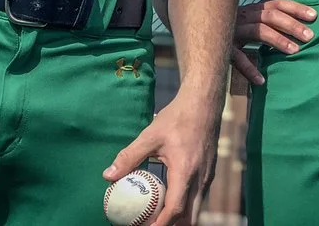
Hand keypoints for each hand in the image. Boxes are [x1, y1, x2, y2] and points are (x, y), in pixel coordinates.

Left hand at [103, 92, 221, 225]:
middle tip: (151, 225)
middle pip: (190, 217)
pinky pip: (198, 197)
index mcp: (185, 171)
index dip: (160, 224)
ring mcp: (208, 177)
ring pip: (196, 208)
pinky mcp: (209, 173)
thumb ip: (130, 156)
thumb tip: (108, 175)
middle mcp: (200, 179)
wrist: (204, 104)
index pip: (175, 209)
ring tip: (158, 216)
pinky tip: (170, 199)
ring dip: (180, 217)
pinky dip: (186, 205)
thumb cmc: (177, 118)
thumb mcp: (151, 136)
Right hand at [230, 0, 316, 85]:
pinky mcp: (223, 47)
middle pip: (270, 16)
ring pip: (258, 31)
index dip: (295, 8)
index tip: (314, 16)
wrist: (198, 31)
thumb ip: (266, 16)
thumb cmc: (230, 27)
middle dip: (291, 25)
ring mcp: (232, 30)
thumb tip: (293, 15)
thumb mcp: (247, 18)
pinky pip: (237, 57)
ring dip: (277, 40)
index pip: (276, 4)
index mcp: (252, 9)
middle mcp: (243, 15)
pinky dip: (249, 69)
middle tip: (310, 36)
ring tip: (294, 51)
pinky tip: (261, 81)